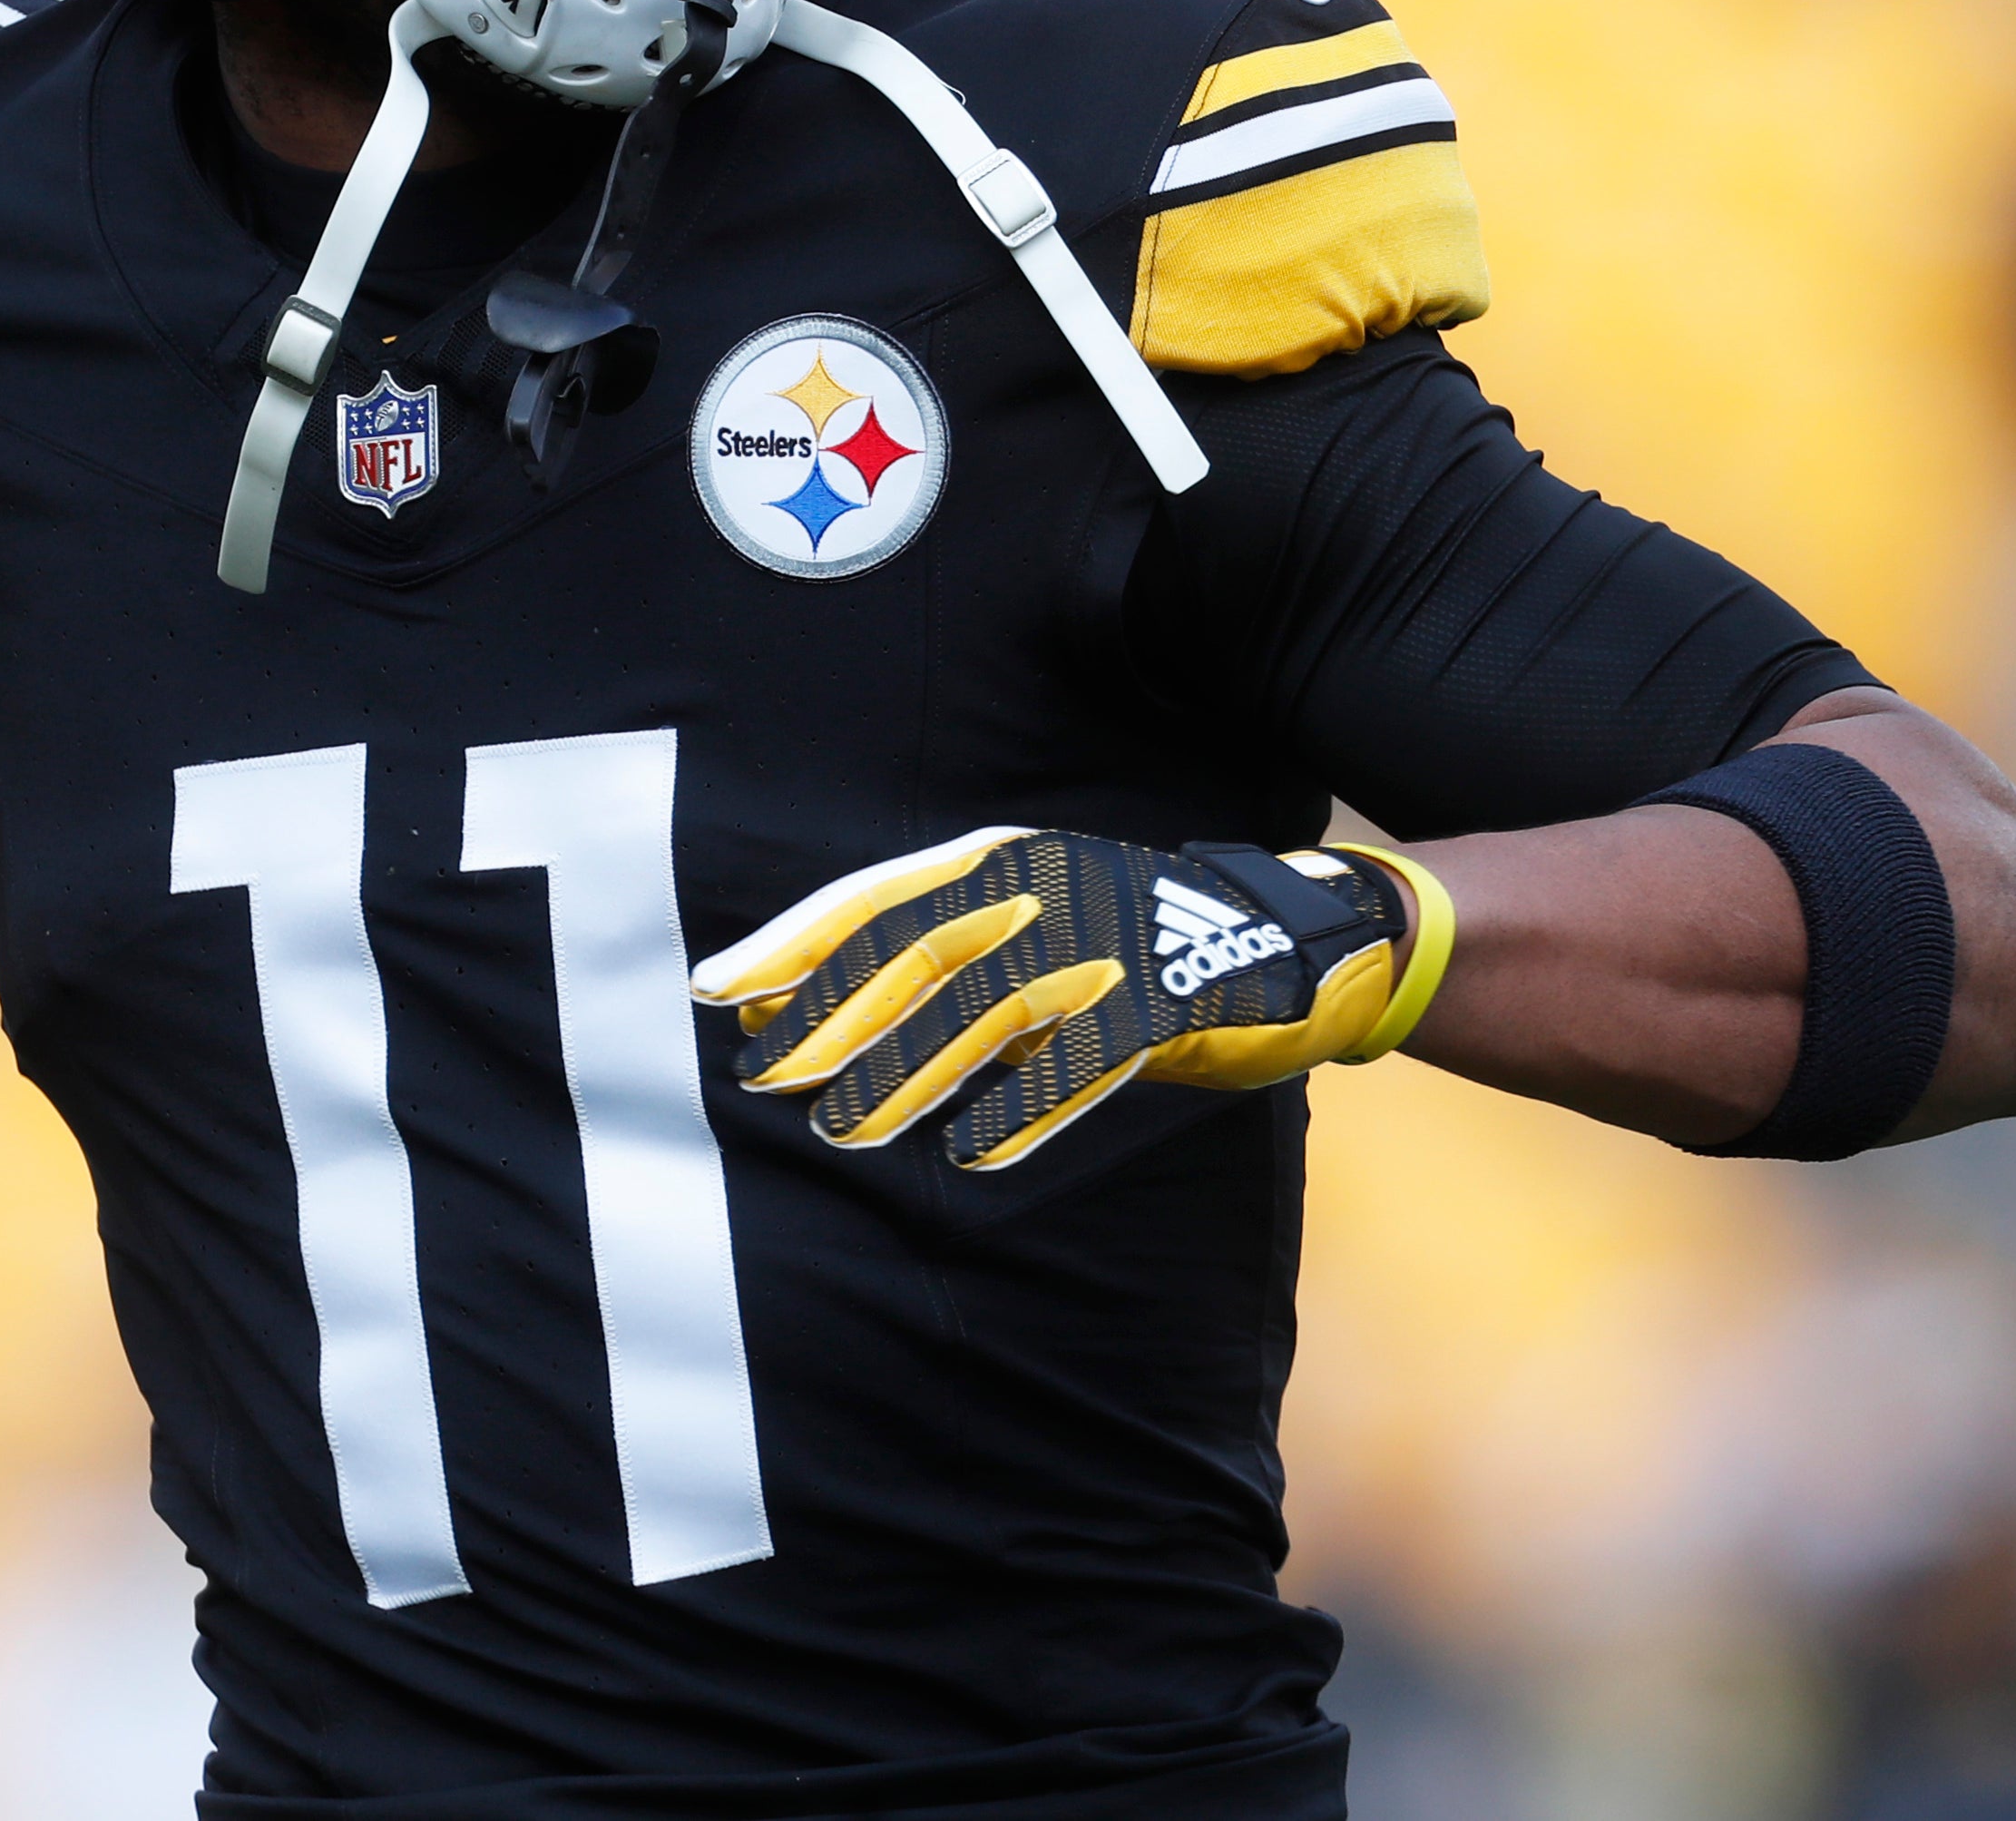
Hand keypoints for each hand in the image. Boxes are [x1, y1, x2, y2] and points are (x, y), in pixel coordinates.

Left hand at [690, 827, 1451, 1170]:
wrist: (1295, 935)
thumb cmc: (1136, 938)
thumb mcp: (1031, 921)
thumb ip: (938, 957)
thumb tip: (808, 1015)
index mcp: (1000, 861)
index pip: (872, 898)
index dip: (794, 943)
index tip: (720, 989)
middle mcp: (1043, 889)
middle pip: (912, 954)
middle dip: (831, 1015)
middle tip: (762, 1076)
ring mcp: (1105, 941)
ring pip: (984, 1011)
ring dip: (907, 1073)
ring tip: (844, 1131)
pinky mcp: (1163, 1000)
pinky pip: (1081, 1060)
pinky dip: (1026, 1107)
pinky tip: (974, 1155)